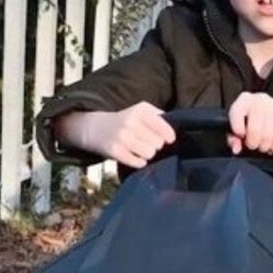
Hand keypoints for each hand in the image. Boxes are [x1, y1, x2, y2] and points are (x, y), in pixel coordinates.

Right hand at [55, 102, 175, 168]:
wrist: (96, 128)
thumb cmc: (125, 120)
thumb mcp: (141, 111)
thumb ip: (158, 116)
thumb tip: (176, 127)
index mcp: (140, 110)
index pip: (163, 126)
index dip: (169, 136)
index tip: (169, 139)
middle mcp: (131, 122)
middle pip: (158, 143)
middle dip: (156, 145)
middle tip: (147, 143)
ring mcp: (122, 136)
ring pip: (150, 153)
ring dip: (148, 154)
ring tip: (140, 149)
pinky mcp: (115, 151)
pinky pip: (138, 162)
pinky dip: (139, 161)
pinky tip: (135, 156)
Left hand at [227, 93, 272, 155]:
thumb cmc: (254, 121)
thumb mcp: (239, 126)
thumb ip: (233, 138)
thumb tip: (236, 148)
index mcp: (245, 100)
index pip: (237, 113)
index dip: (237, 129)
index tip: (241, 136)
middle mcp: (260, 100)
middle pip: (254, 129)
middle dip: (252, 143)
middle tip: (252, 145)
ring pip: (267, 136)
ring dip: (264, 146)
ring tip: (262, 145)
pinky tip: (272, 145)